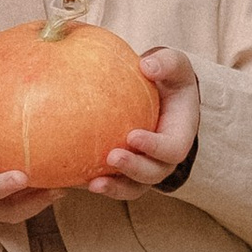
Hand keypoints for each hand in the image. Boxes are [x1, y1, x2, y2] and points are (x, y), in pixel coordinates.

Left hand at [85, 47, 201, 197]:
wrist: (159, 96)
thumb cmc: (167, 78)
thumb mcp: (174, 65)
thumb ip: (166, 63)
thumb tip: (147, 66)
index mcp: (179, 135)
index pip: (172, 148)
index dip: (155, 147)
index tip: (133, 136)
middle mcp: (164, 158)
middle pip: (153, 173)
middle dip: (133, 169)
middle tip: (112, 157)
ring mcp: (145, 168)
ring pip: (133, 187)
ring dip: (115, 188)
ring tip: (92, 184)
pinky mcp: (125, 173)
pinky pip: (113, 184)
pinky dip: (96, 184)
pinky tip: (73, 181)